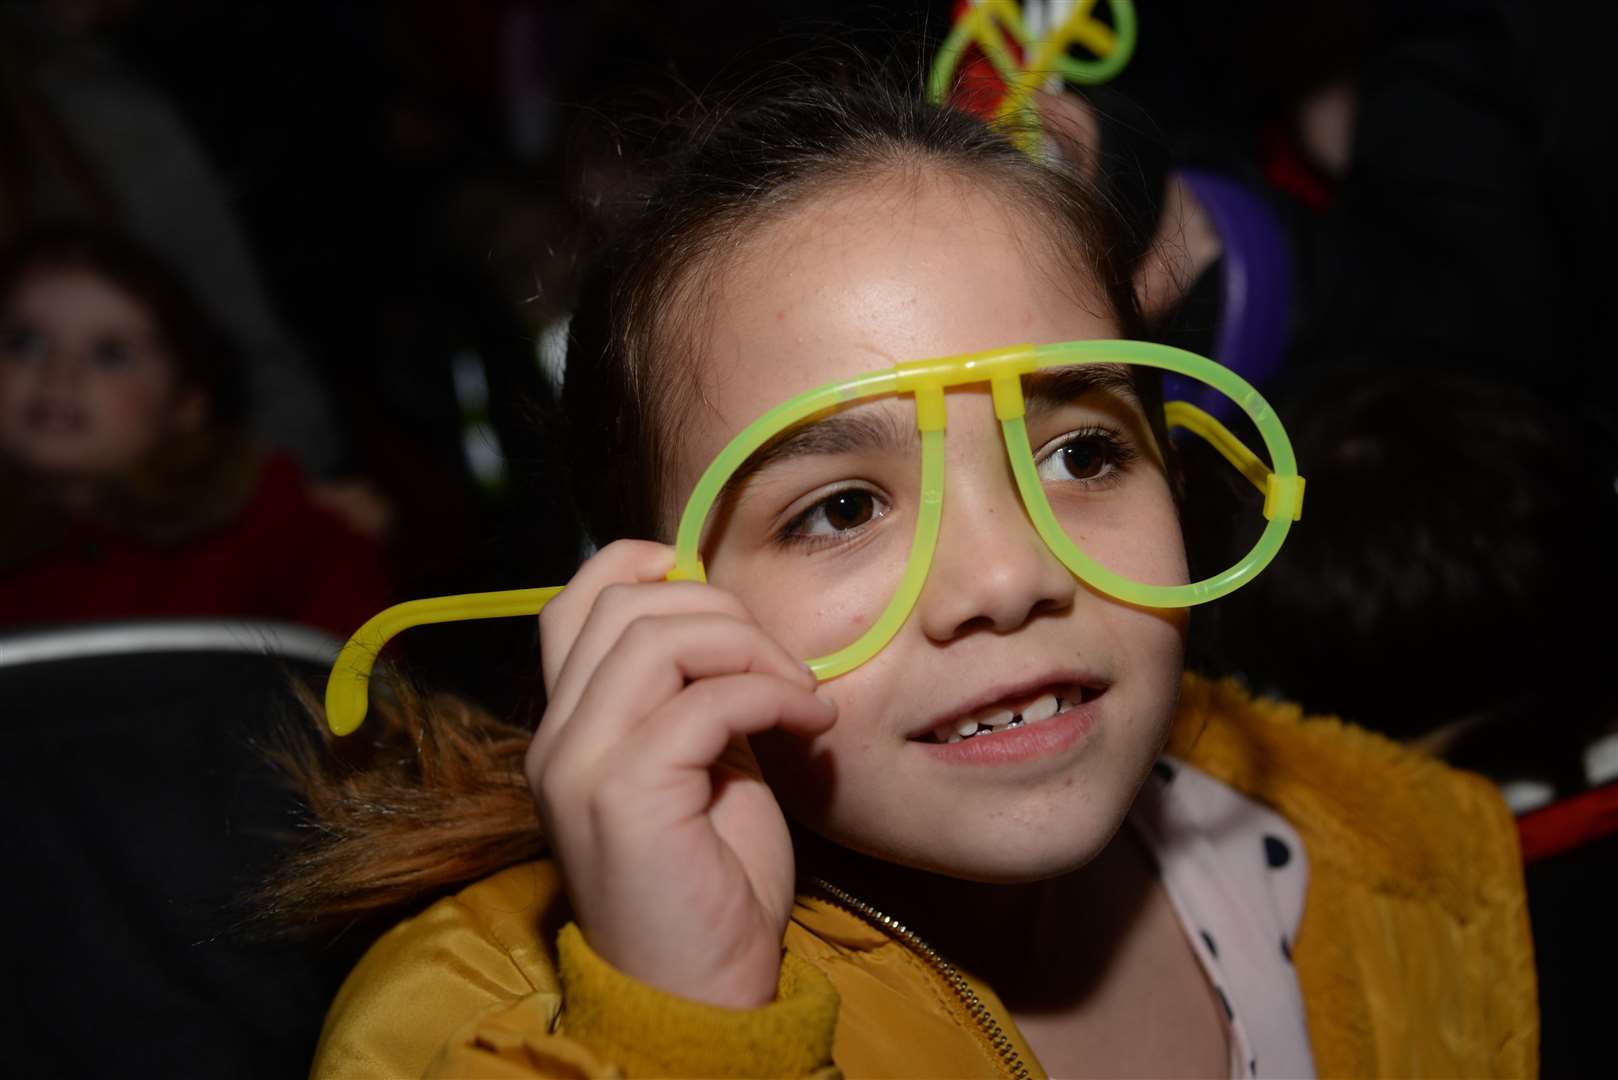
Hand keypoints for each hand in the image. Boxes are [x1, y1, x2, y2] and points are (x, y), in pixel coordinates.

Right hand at [525, 540, 837, 1007]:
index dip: (649, 568)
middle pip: (625, 603)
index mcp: (570, 726)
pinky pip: (704, 701)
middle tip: (784, 664)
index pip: (576, 599)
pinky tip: (810, 723)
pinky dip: (770, 696)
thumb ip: (697, 693)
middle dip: (723, 610)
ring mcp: (581, 766)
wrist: (700, 995)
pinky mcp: (623, 796)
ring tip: (800, 694)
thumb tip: (732, 619)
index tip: (727, 605)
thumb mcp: (704, 764)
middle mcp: (558, 739)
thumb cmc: (714, 884)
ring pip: (657, 637)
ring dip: (751, 649)